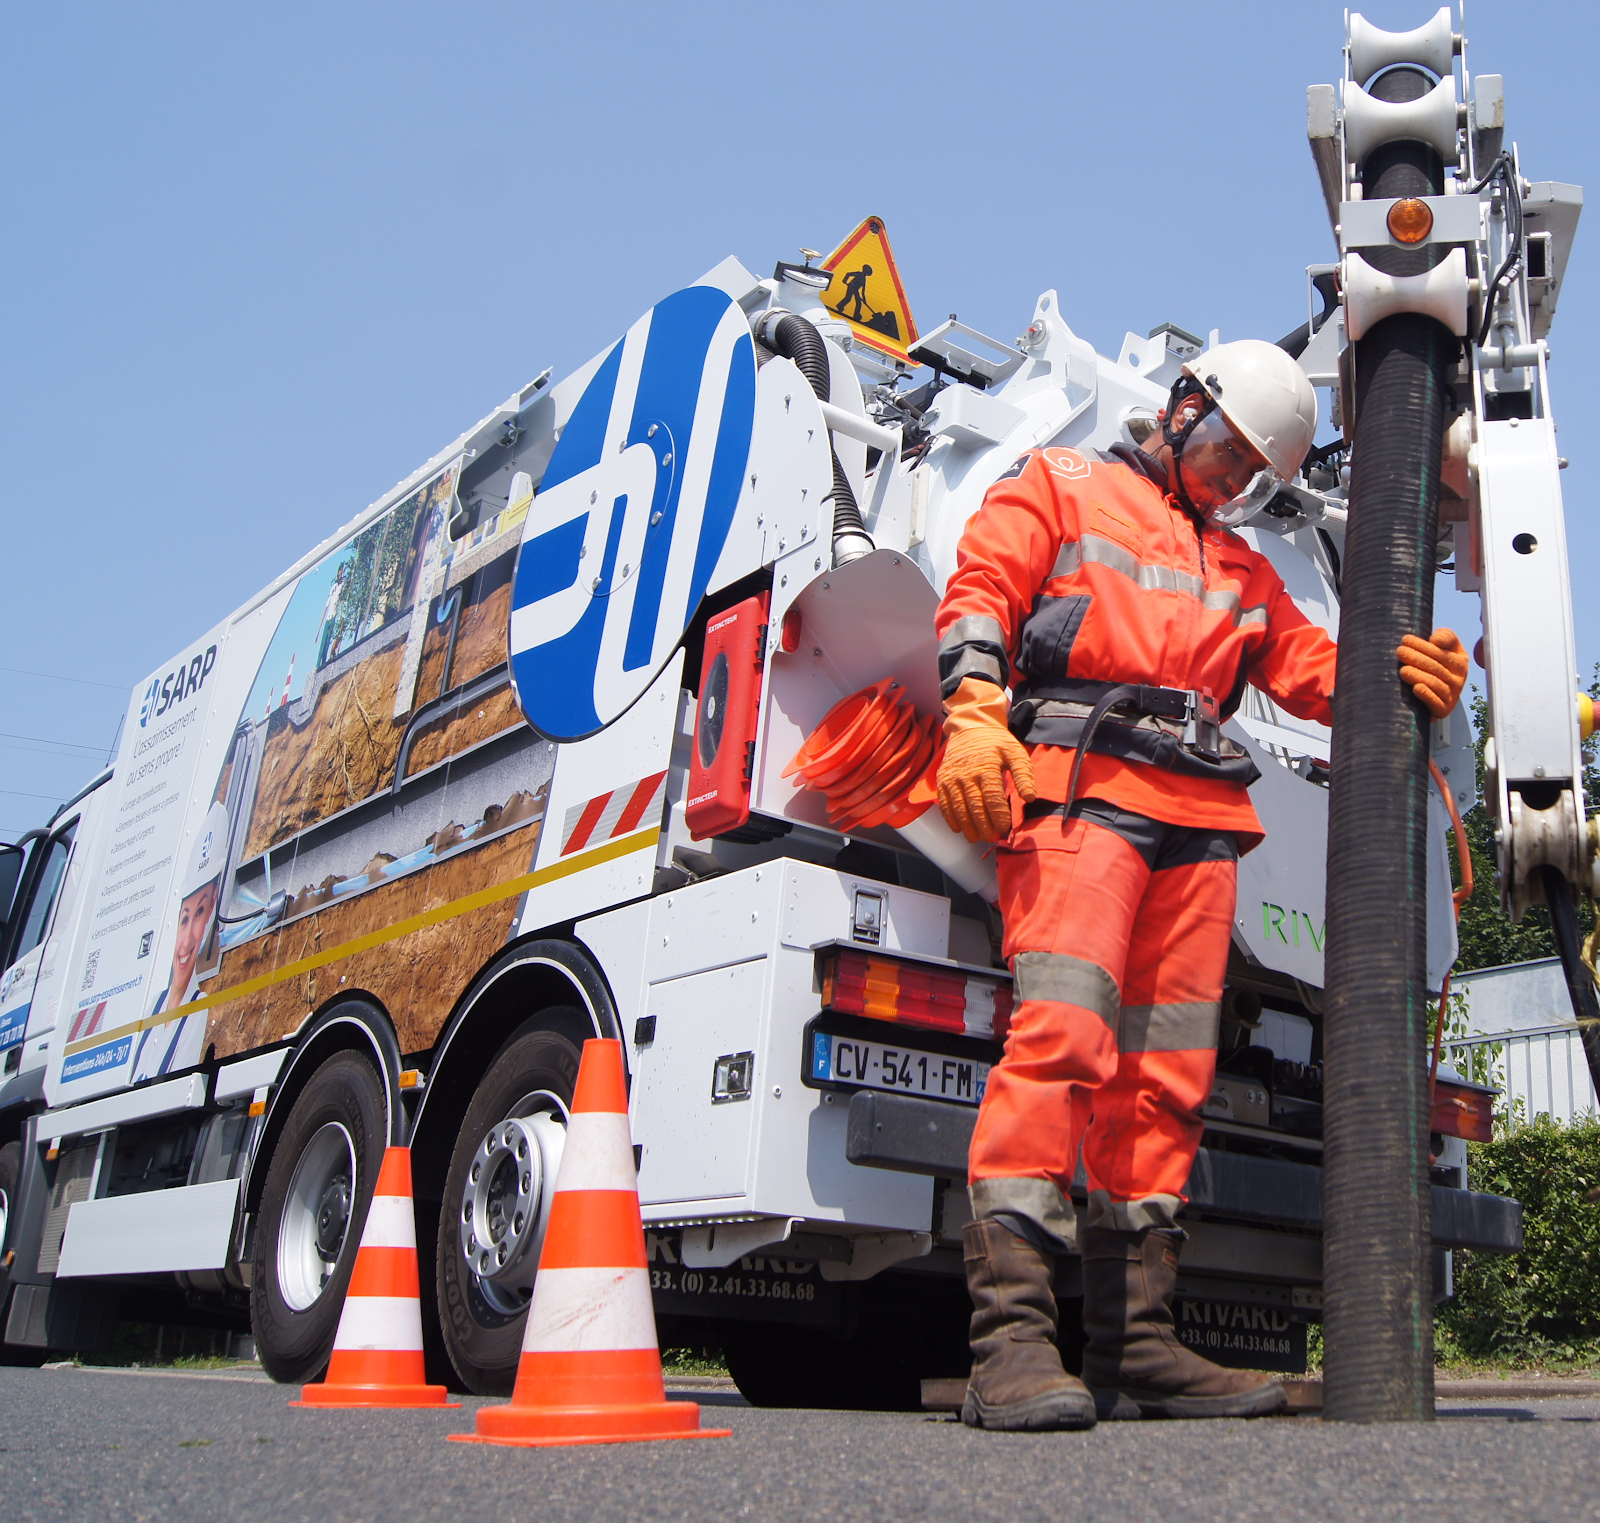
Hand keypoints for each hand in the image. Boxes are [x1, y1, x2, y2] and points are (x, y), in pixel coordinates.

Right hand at [936, 677, 1036, 842]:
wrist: (969, 728)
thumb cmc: (996, 743)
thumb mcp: (1015, 752)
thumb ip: (1024, 775)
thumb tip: (1030, 798)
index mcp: (987, 767)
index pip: (993, 798)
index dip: (999, 816)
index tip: (1005, 828)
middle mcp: (966, 774)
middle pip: (974, 807)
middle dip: (983, 826)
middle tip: (991, 837)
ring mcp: (952, 778)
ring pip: (958, 808)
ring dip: (967, 827)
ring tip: (976, 838)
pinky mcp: (942, 781)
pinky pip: (944, 804)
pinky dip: (951, 819)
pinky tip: (959, 829)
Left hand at [1397, 628, 1467, 719]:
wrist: (1434, 700)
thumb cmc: (1435, 667)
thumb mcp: (1444, 650)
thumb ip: (1445, 637)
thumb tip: (1436, 639)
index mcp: (1460, 660)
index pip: (1443, 650)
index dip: (1424, 645)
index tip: (1406, 639)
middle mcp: (1459, 677)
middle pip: (1436, 665)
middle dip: (1416, 657)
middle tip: (1399, 652)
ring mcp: (1453, 694)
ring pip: (1435, 682)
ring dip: (1418, 675)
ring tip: (1402, 670)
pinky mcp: (1444, 710)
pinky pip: (1436, 701)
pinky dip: (1427, 694)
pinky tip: (1416, 688)